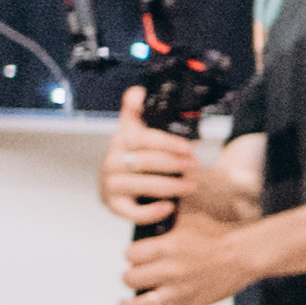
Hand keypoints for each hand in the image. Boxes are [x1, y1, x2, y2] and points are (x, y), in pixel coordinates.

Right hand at [98, 88, 202, 226]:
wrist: (126, 186)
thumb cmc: (139, 157)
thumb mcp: (138, 132)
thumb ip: (138, 112)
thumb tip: (137, 92)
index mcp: (121, 140)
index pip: (141, 138)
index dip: (166, 143)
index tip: (188, 147)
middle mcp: (112, 161)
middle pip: (142, 161)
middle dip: (172, 163)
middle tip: (195, 165)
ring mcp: (110, 184)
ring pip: (139, 185)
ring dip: (168, 186)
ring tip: (190, 186)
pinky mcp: (113, 205)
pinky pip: (131, 212)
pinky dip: (151, 211)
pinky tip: (169, 207)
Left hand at [119, 211, 256, 304]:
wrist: (246, 255)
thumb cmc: (222, 237)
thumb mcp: (188, 219)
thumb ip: (164, 223)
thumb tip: (148, 217)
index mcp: (166, 248)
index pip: (130, 255)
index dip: (133, 255)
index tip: (138, 257)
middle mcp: (169, 270)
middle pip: (130, 279)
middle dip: (133, 276)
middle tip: (140, 275)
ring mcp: (178, 291)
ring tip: (128, 303)